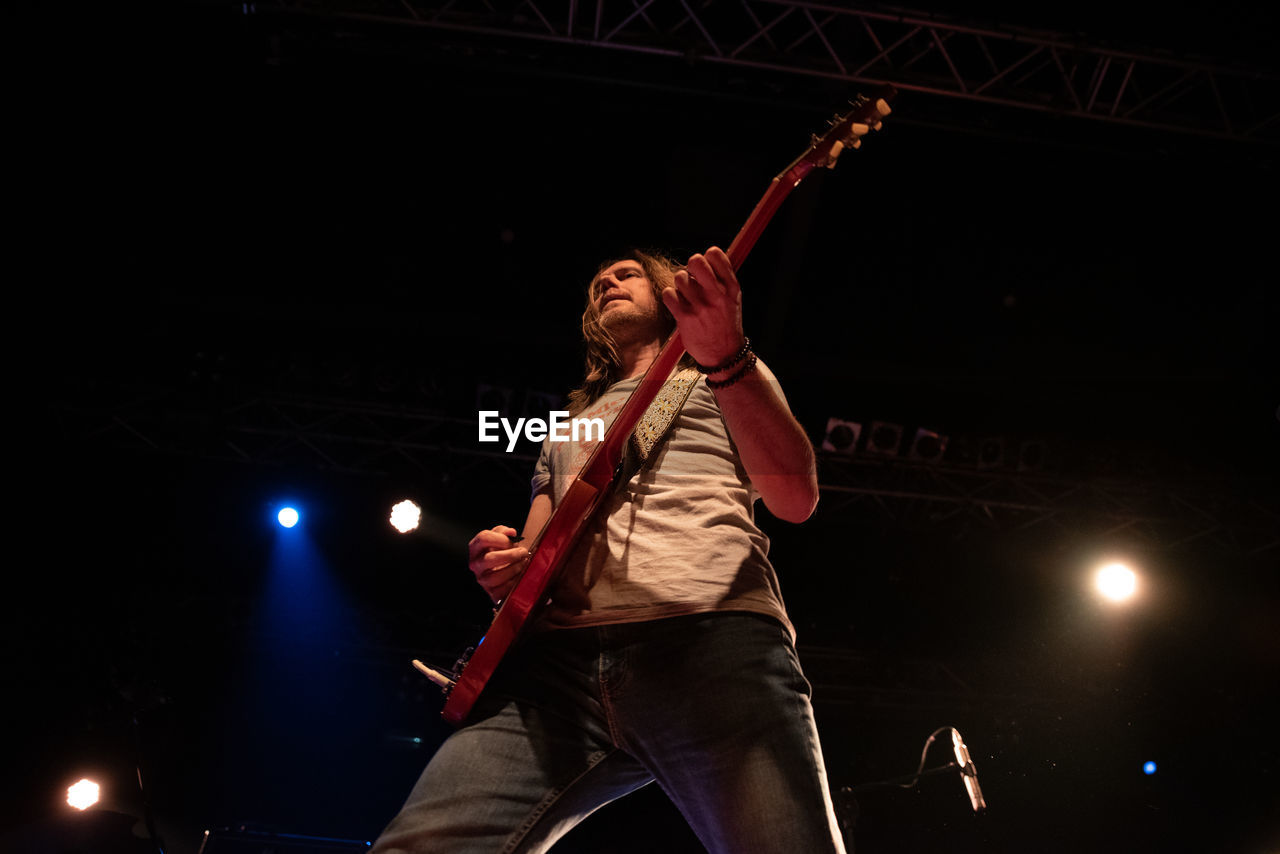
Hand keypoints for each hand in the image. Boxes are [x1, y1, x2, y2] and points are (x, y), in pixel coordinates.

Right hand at [467, 524, 528, 603]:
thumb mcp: (502, 538)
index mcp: (476, 548)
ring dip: (513, 569)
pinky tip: (520, 576)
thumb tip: (511, 532)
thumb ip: (504, 532)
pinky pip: (500, 592)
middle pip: (489, 559)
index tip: (513, 541)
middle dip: (510, 555)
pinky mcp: (491, 592)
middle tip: (523, 552)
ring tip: (523, 563)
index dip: (501, 538)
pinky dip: (512, 583)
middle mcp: (476, 564)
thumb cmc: (504, 552)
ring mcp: (482, 579)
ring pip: (493, 577)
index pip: (483, 538)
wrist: (506, 570)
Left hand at [662, 246, 745, 368]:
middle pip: (695, 261)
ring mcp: (700, 306)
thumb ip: (723, 277)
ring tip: (688, 296)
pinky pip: (668, 293)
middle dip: (691, 265)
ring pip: (680, 277)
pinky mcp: (685, 318)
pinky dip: (671, 296)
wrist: (724, 355)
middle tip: (693, 276)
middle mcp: (717, 295)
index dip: (707, 256)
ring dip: (681, 284)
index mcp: (731, 287)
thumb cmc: (726, 323)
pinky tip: (679, 304)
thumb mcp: (733, 298)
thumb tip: (707, 255)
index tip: (706, 267)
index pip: (715, 254)